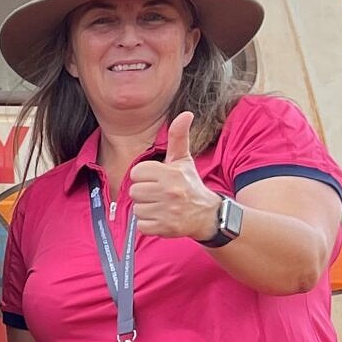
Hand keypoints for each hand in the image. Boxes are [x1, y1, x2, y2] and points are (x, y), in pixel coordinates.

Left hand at [128, 110, 220, 239]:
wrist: (208, 215)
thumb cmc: (190, 184)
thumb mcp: (184, 160)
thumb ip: (179, 137)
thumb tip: (185, 113)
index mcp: (171, 173)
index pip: (137, 172)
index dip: (144, 176)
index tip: (157, 179)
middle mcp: (170, 191)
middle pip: (134, 191)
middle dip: (144, 193)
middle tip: (160, 194)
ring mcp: (167, 211)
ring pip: (136, 208)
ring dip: (147, 209)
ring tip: (162, 206)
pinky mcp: (165, 228)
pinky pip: (141, 225)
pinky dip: (149, 224)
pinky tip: (162, 218)